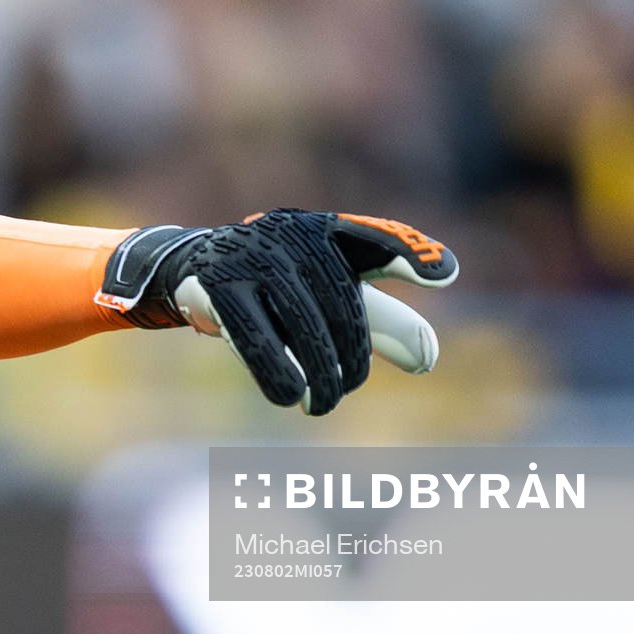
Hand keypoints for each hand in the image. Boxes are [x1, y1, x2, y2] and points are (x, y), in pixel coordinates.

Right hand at [97, 210, 457, 414]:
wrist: (188, 268)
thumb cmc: (278, 286)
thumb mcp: (326, 293)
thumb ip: (382, 320)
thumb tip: (427, 360)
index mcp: (323, 231)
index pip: (374, 239)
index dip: (410, 253)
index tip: (445, 275)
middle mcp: (290, 236)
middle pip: (342, 306)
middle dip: (353, 358)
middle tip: (348, 387)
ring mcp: (252, 258)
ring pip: (305, 328)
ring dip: (322, 377)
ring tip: (323, 403)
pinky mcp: (218, 288)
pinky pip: (258, 341)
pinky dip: (281, 374)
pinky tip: (292, 395)